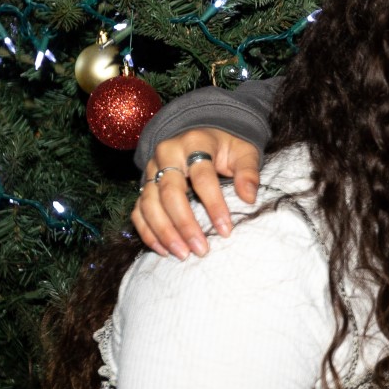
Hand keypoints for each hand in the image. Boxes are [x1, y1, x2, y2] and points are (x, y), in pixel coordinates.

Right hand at [131, 130, 262, 257]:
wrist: (201, 135)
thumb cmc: (226, 147)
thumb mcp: (243, 152)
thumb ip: (248, 172)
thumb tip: (249, 198)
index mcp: (194, 143)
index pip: (202, 176)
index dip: (214, 204)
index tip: (226, 231)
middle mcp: (167, 155)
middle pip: (170, 192)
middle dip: (185, 224)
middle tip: (201, 250)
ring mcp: (151, 170)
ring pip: (149, 203)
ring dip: (164, 232)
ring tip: (182, 254)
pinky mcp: (144, 185)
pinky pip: (138, 211)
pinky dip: (148, 232)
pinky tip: (163, 250)